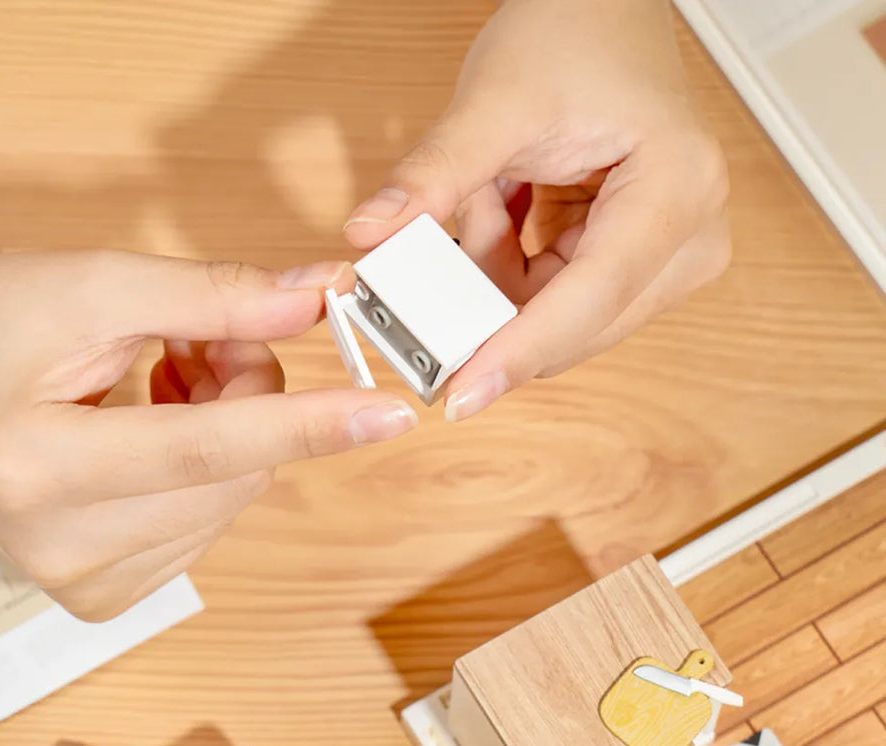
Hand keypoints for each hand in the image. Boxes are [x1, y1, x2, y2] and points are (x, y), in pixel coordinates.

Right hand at [0, 210, 417, 618]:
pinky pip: (203, 529)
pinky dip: (204, 476)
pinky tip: (152, 433)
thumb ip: (213, 298)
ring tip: (158, 382)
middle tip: (204, 339)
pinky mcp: (97, 597)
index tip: (389, 416)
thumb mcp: (95, 288)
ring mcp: (77, 583)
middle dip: (248, 397)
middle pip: (230, 474)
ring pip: (229, 503)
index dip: (304, 424)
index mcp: (36, 466)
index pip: (204, 451)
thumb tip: (316, 304)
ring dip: (227, 434)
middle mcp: (56, 544)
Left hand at [344, 0, 730, 420]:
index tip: (460, 394)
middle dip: (494, 297)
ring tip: (494, 192)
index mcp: (677, 190)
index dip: (518, 351)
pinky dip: (509, 268)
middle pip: (571, 324)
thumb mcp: (495, 100)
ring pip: (553, 322)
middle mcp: (688, 238)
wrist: (603, 10)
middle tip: (450, 236)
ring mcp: (665, 259)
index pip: (589, 298)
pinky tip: (508, 207)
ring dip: (498, 275)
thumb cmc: (576, 31)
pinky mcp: (634, 268)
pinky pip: (549, 302)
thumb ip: (432, 177)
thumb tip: (370, 238)